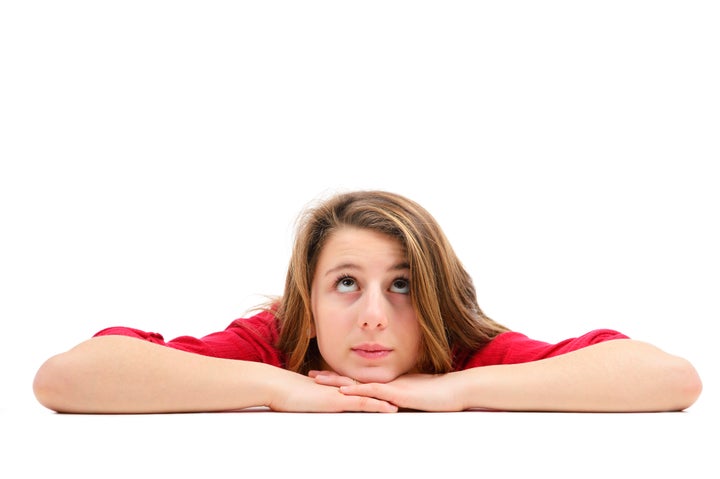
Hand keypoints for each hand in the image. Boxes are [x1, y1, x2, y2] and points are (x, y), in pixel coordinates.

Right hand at [267, 370, 397, 412]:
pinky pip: (362, 403)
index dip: (376, 389)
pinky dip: (377, 405)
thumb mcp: (304, 396)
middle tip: (406, 395)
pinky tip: (390, 408)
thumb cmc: (285, 392)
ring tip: (407, 402)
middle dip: (387, 392)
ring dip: (388, 399)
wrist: (276, 386)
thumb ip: (314, 397)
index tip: (391, 392)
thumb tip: (316, 401)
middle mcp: (341, 387)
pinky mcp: (337, 401)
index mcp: (335, 386)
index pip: (360, 388)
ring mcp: (340, 393)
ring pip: (371, 395)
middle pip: (370, 390)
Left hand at [310, 370, 464, 411]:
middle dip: (332, 378)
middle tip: (312, 375)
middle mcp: (385, 382)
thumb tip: (393, 405)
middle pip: (353, 380)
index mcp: (388, 383)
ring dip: (337, 382)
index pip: (360, 381)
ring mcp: (390, 387)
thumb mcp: (415, 397)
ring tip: (318, 380)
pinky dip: (357, 392)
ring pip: (358, 384)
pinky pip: (373, 392)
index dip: (342, 378)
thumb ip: (402, 399)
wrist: (454, 390)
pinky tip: (344, 392)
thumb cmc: (439, 395)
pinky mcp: (396, 394)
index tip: (325, 376)